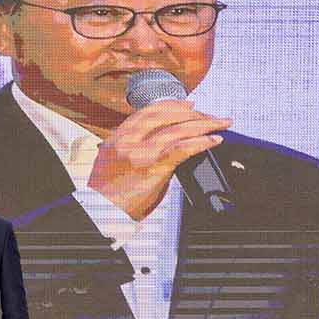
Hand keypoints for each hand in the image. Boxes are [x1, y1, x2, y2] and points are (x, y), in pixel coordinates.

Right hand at [88, 98, 232, 219]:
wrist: (99, 213)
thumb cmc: (107, 196)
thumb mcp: (113, 164)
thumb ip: (135, 151)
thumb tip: (163, 149)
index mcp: (118, 137)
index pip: (148, 112)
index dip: (172, 105)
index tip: (188, 105)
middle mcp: (129, 140)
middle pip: (166, 116)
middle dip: (192, 114)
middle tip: (210, 116)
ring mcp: (141, 151)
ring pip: (177, 129)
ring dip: (203, 125)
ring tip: (219, 125)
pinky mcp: (153, 166)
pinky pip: (182, 148)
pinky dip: (200, 143)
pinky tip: (212, 140)